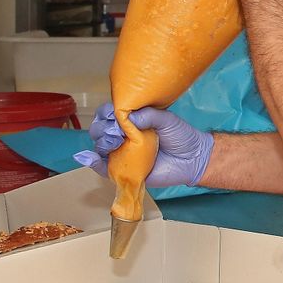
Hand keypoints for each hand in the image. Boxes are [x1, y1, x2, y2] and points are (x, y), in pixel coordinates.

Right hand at [74, 103, 214, 187]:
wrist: (193, 159)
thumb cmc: (181, 137)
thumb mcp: (167, 120)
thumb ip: (148, 115)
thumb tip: (126, 116)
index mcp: (131, 121)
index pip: (109, 114)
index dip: (106, 113)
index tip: (113, 115)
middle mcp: (123, 136)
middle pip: (100, 129)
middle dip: (102, 128)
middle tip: (116, 132)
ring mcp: (122, 153)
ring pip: (99, 146)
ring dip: (100, 142)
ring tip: (113, 143)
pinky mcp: (124, 170)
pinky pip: (103, 168)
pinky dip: (93, 163)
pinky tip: (89, 157)